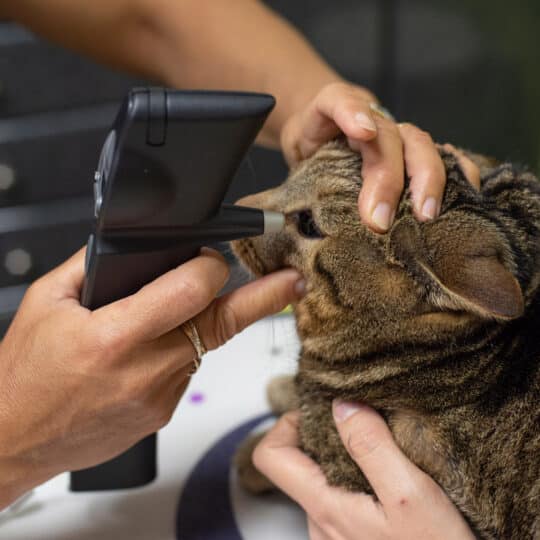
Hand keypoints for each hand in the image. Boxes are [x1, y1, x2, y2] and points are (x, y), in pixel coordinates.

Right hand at [0, 247, 303, 507]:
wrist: (14, 439)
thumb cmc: (25, 376)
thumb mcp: (46, 303)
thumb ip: (90, 266)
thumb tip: (129, 245)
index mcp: (114, 337)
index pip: (191, 292)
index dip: (211, 268)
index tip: (216, 258)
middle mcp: (144, 370)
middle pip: (219, 322)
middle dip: (262, 297)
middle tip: (292, 280)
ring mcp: (159, 397)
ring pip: (203, 345)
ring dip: (200, 322)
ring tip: (169, 313)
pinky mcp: (163, 414)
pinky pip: (187, 370)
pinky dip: (179, 351)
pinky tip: (149, 350)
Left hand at [254, 404, 475, 539]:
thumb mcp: (411, 495)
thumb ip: (372, 448)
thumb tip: (342, 405)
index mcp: (325, 506)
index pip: (270, 456)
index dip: (286, 424)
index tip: (320, 413)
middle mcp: (321, 522)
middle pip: (298, 463)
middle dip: (326, 435)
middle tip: (364, 421)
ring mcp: (335, 534)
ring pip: (323, 479)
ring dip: (347, 458)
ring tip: (386, 451)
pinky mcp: (354, 539)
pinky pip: (342, 497)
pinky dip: (359, 479)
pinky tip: (392, 480)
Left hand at [280, 81, 480, 232]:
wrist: (322, 132)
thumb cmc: (309, 148)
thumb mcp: (292, 156)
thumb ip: (293, 173)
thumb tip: (290, 219)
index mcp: (334, 112)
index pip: (339, 103)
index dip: (352, 113)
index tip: (363, 132)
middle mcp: (371, 119)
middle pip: (386, 137)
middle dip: (387, 178)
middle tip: (379, 221)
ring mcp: (395, 134)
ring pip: (418, 144)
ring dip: (426, 179)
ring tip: (425, 214)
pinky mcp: (413, 151)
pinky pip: (441, 155)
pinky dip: (456, 171)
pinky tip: (465, 192)